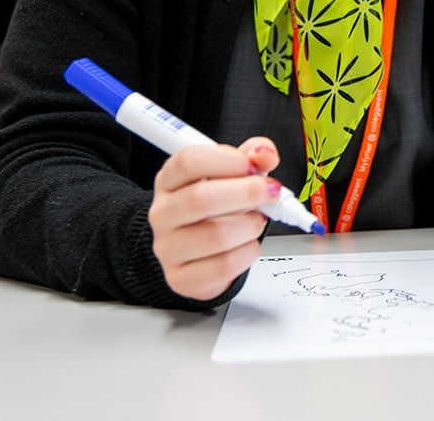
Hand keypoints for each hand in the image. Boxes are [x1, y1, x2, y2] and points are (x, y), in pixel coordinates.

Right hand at [148, 136, 282, 301]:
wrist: (201, 251)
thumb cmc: (218, 208)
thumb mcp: (233, 175)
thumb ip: (252, 157)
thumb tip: (265, 154)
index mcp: (170, 181)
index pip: (189, 162)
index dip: (227, 160)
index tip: (252, 165)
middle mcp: (163, 213)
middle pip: (200, 198)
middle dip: (247, 193)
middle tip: (270, 192)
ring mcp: (168, 248)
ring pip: (216, 235)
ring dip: (251, 225)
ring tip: (257, 220)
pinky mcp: (181, 278)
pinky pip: (224, 266)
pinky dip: (248, 252)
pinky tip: (248, 244)